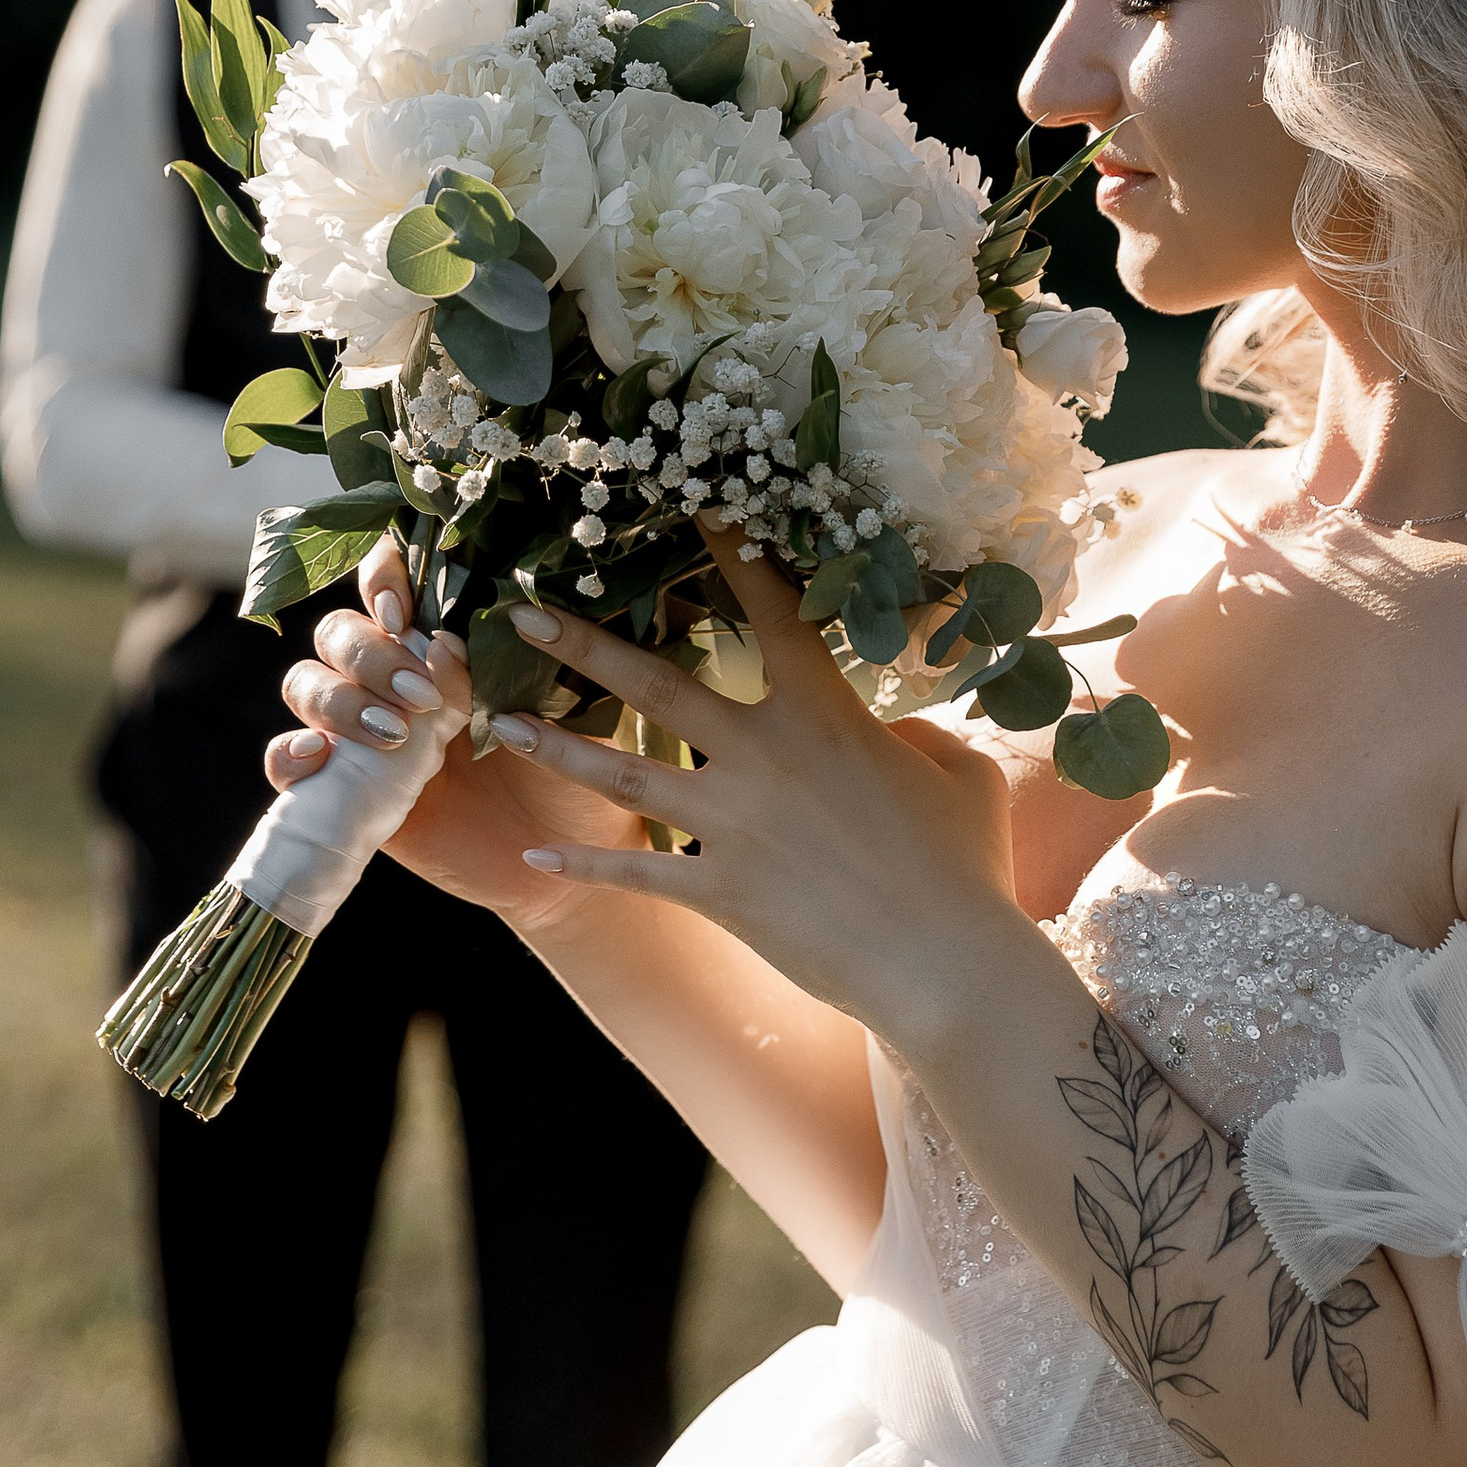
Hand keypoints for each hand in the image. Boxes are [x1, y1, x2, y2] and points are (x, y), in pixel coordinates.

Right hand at [269, 542, 650, 924]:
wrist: (563, 861)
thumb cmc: (572, 773)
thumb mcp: (559, 710)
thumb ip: (511, 666)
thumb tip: (450, 641)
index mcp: (445, 644)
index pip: (389, 584)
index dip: (382, 581)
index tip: (406, 613)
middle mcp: (394, 679)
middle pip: (339, 631)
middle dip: (369, 653)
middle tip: (420, 694)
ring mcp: (362, 733)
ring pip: (305, 683)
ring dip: (337, 698)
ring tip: (396, 735)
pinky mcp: (342, 790)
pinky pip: (286, 762)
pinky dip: (287, 752)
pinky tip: (321, 757)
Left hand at [479, 527, 1023, 1044]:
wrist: (945, 963)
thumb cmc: (966, 868)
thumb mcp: (961, 777)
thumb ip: (922, 738)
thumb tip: (896, 732)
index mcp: (824, 711)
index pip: (769, 610)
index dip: (732, 552)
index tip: (689, 504)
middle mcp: (764, 753)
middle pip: (656, 684)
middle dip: (584, 644)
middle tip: (523, 614)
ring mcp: (734, 821)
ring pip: (624, 771)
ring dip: (558, 745)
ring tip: (501, 723)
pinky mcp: (719, 889)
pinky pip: (637, 870)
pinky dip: (586, 862)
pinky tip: (537, 852)